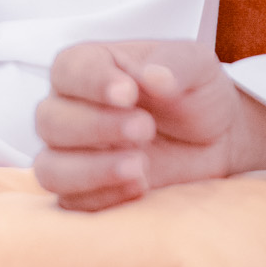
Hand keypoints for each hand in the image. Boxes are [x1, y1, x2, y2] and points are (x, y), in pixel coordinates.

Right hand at [33, 41, 244, 211]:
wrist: (216, 139)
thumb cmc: (194, 94)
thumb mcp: (197, 66)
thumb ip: (176, 64)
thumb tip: (155, 76)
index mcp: (90, 66)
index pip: (67, 69)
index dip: (92, 82)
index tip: (128, 93)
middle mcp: (70, 108)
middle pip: (49, 120)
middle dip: (96, 127)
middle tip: (145, 128)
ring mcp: (71, 153)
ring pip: (49, 167)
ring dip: (91, 170)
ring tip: (139, 166)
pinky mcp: (83, 191)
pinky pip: (71, 202)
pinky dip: (104, 197)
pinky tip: (140, 186)